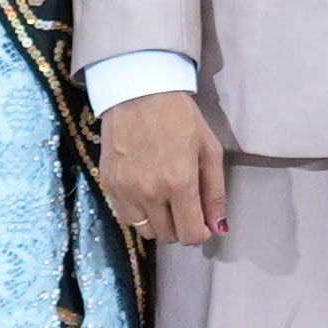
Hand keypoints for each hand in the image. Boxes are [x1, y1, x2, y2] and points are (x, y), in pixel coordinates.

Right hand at [98, 87, 230, 251]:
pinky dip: (138, 212)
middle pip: (168, 235)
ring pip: (145, 231)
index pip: (189, 234)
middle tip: (184, 204)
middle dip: (181, 226)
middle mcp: (149, 192)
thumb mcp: (209, 150)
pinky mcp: (108, 184)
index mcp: (179, 183)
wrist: (139, 92)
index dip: (199, 232)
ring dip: (158, 222)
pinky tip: (145, 191)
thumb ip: (215, 192)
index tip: (202, 222)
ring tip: (164, 199)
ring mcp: (125, 190)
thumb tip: (219, 228)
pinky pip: (126, 216)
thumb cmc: (180, 117)